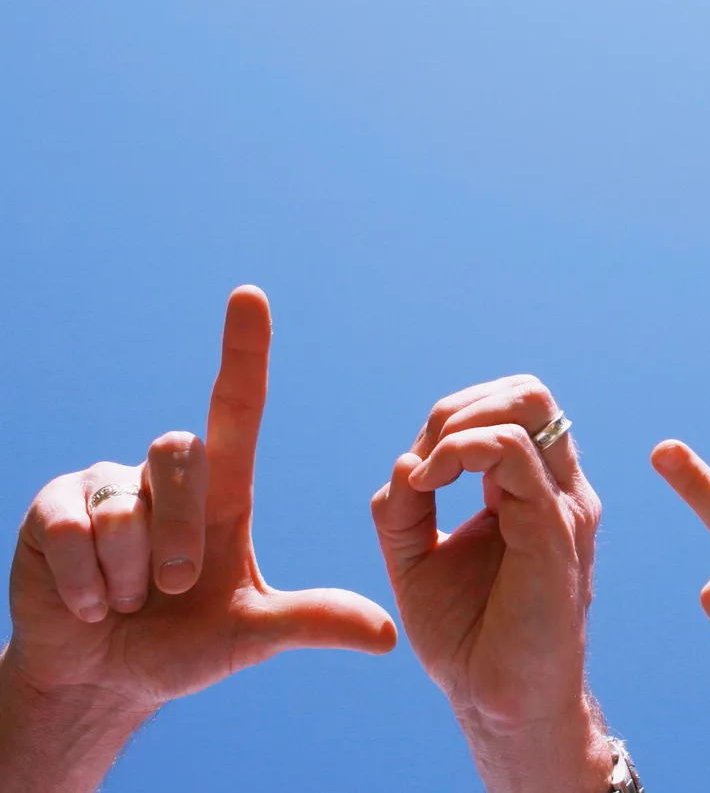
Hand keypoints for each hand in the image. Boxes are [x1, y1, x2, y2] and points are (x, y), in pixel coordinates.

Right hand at [4, 286, 395, 726]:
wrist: (107, 680)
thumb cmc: (185, 647)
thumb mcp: (253, 634)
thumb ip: (313, 622)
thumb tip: (389, 635)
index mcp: (223, 491)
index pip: (237, 406)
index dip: (242, 351)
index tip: (251, 296)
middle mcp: (167, 476)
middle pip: (181, 456)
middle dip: (176, 536)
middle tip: (170, 589)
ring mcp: (107, 486)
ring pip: (123, 506)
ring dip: (128, 570)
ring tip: (127, 600)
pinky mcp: (53, 507)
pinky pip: (72, 532)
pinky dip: (87, 584)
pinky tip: (90, 604)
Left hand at [371, 376, 610, 791]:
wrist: (495, 699)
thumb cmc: (466, 635)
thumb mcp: (416, 555)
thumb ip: (406, 505)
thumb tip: (406, 459)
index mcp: (533, 490)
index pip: (508, 410)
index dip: (454, 418)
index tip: (416, 472)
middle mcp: (558, 489)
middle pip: (528, 393)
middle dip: (460, 406)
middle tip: (425, 458)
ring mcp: (563, 504)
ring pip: (526, 404)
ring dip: (456, 424)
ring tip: (426, 475)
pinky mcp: (556, 527)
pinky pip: (513, 450)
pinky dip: (460, 451)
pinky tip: (430, 483)